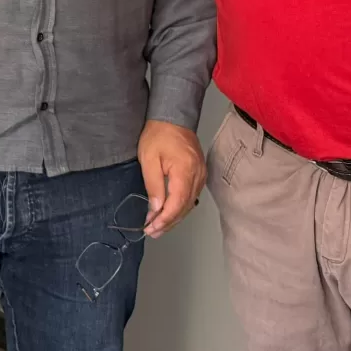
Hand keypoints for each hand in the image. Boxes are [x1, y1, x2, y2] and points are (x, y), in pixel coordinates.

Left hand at [137, 119, 204, 236]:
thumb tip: (156, 209)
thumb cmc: (158, 135)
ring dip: (174, 217)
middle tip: (153, 232)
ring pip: (190, 204)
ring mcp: (201, 175)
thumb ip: (153, 185)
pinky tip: (170, 212)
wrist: (173, 117)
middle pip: (185, 207)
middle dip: (169, 223)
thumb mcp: (149, 159)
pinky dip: (180, 207)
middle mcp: (197, 176)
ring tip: (158, 227)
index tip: (151, 228)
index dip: (165, 219)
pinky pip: (192, 196)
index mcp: (185, 171)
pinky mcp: (200, 174)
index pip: (177, 203)